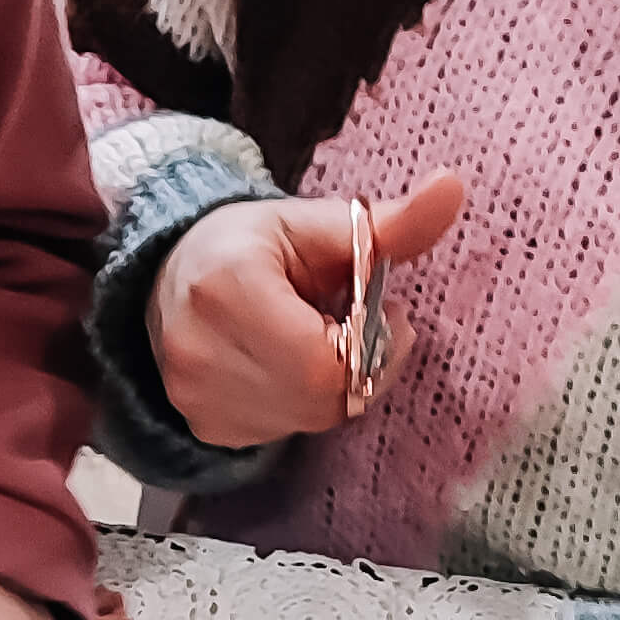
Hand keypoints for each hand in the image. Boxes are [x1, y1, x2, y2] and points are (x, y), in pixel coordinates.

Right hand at [148, 172, 464, 449]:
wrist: (167, 277)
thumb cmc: (250, 245)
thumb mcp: (317, 225)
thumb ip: (391, 224)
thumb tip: (453, 187)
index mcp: (227, 287)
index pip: (326, 361)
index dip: (372, 345)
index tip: (380, 311)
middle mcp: (199, 349)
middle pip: (322, 397)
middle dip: (359, 366)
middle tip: (355, 327)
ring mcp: (194, 397)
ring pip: (308, 419)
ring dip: (331, 387)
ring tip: (315, 341)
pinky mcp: (203, 425)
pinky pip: (283, 432)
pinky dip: (299, 404)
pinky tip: (286, 367)